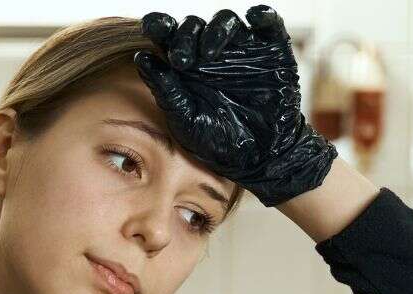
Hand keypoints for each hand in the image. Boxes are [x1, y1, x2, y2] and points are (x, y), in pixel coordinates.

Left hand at [133, 5, 336, 206]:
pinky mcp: (271, 51)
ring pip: (226, 21)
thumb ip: (165, 90)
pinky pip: (268, 23)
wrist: (260, 158)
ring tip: (209, 54)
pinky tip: (254, 18)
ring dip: (215, 31)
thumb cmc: (218, 143)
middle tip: (181, 60)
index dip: (159, 25)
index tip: (153, 29)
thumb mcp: (186, 120)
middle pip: (194, 25)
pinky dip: (262, 16)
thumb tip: (141, 57)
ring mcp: (242, 49)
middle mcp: (211, 52)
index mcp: (185, 65)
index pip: (168, 35)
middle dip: (185, 36)